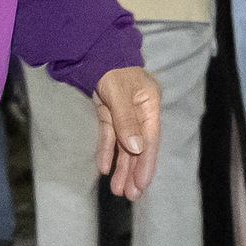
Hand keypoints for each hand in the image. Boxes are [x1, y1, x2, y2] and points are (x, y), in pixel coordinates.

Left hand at [91, 63, 161, 198]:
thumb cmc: (112, 68)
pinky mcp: (109, 112)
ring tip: (118, 189)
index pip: (150, 140)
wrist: (95, 50)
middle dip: (134, 172)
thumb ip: (127, 121)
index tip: (141, 185)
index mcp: (149, 105)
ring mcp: (124, 112)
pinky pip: (109, 136)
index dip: (146, 164)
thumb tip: (136, 149)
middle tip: (130, 195)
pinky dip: (107, 151)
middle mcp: (139, 111)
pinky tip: (104, 168)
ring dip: (121, 167)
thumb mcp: (119, 92)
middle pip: (138, 146)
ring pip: (124, 145)